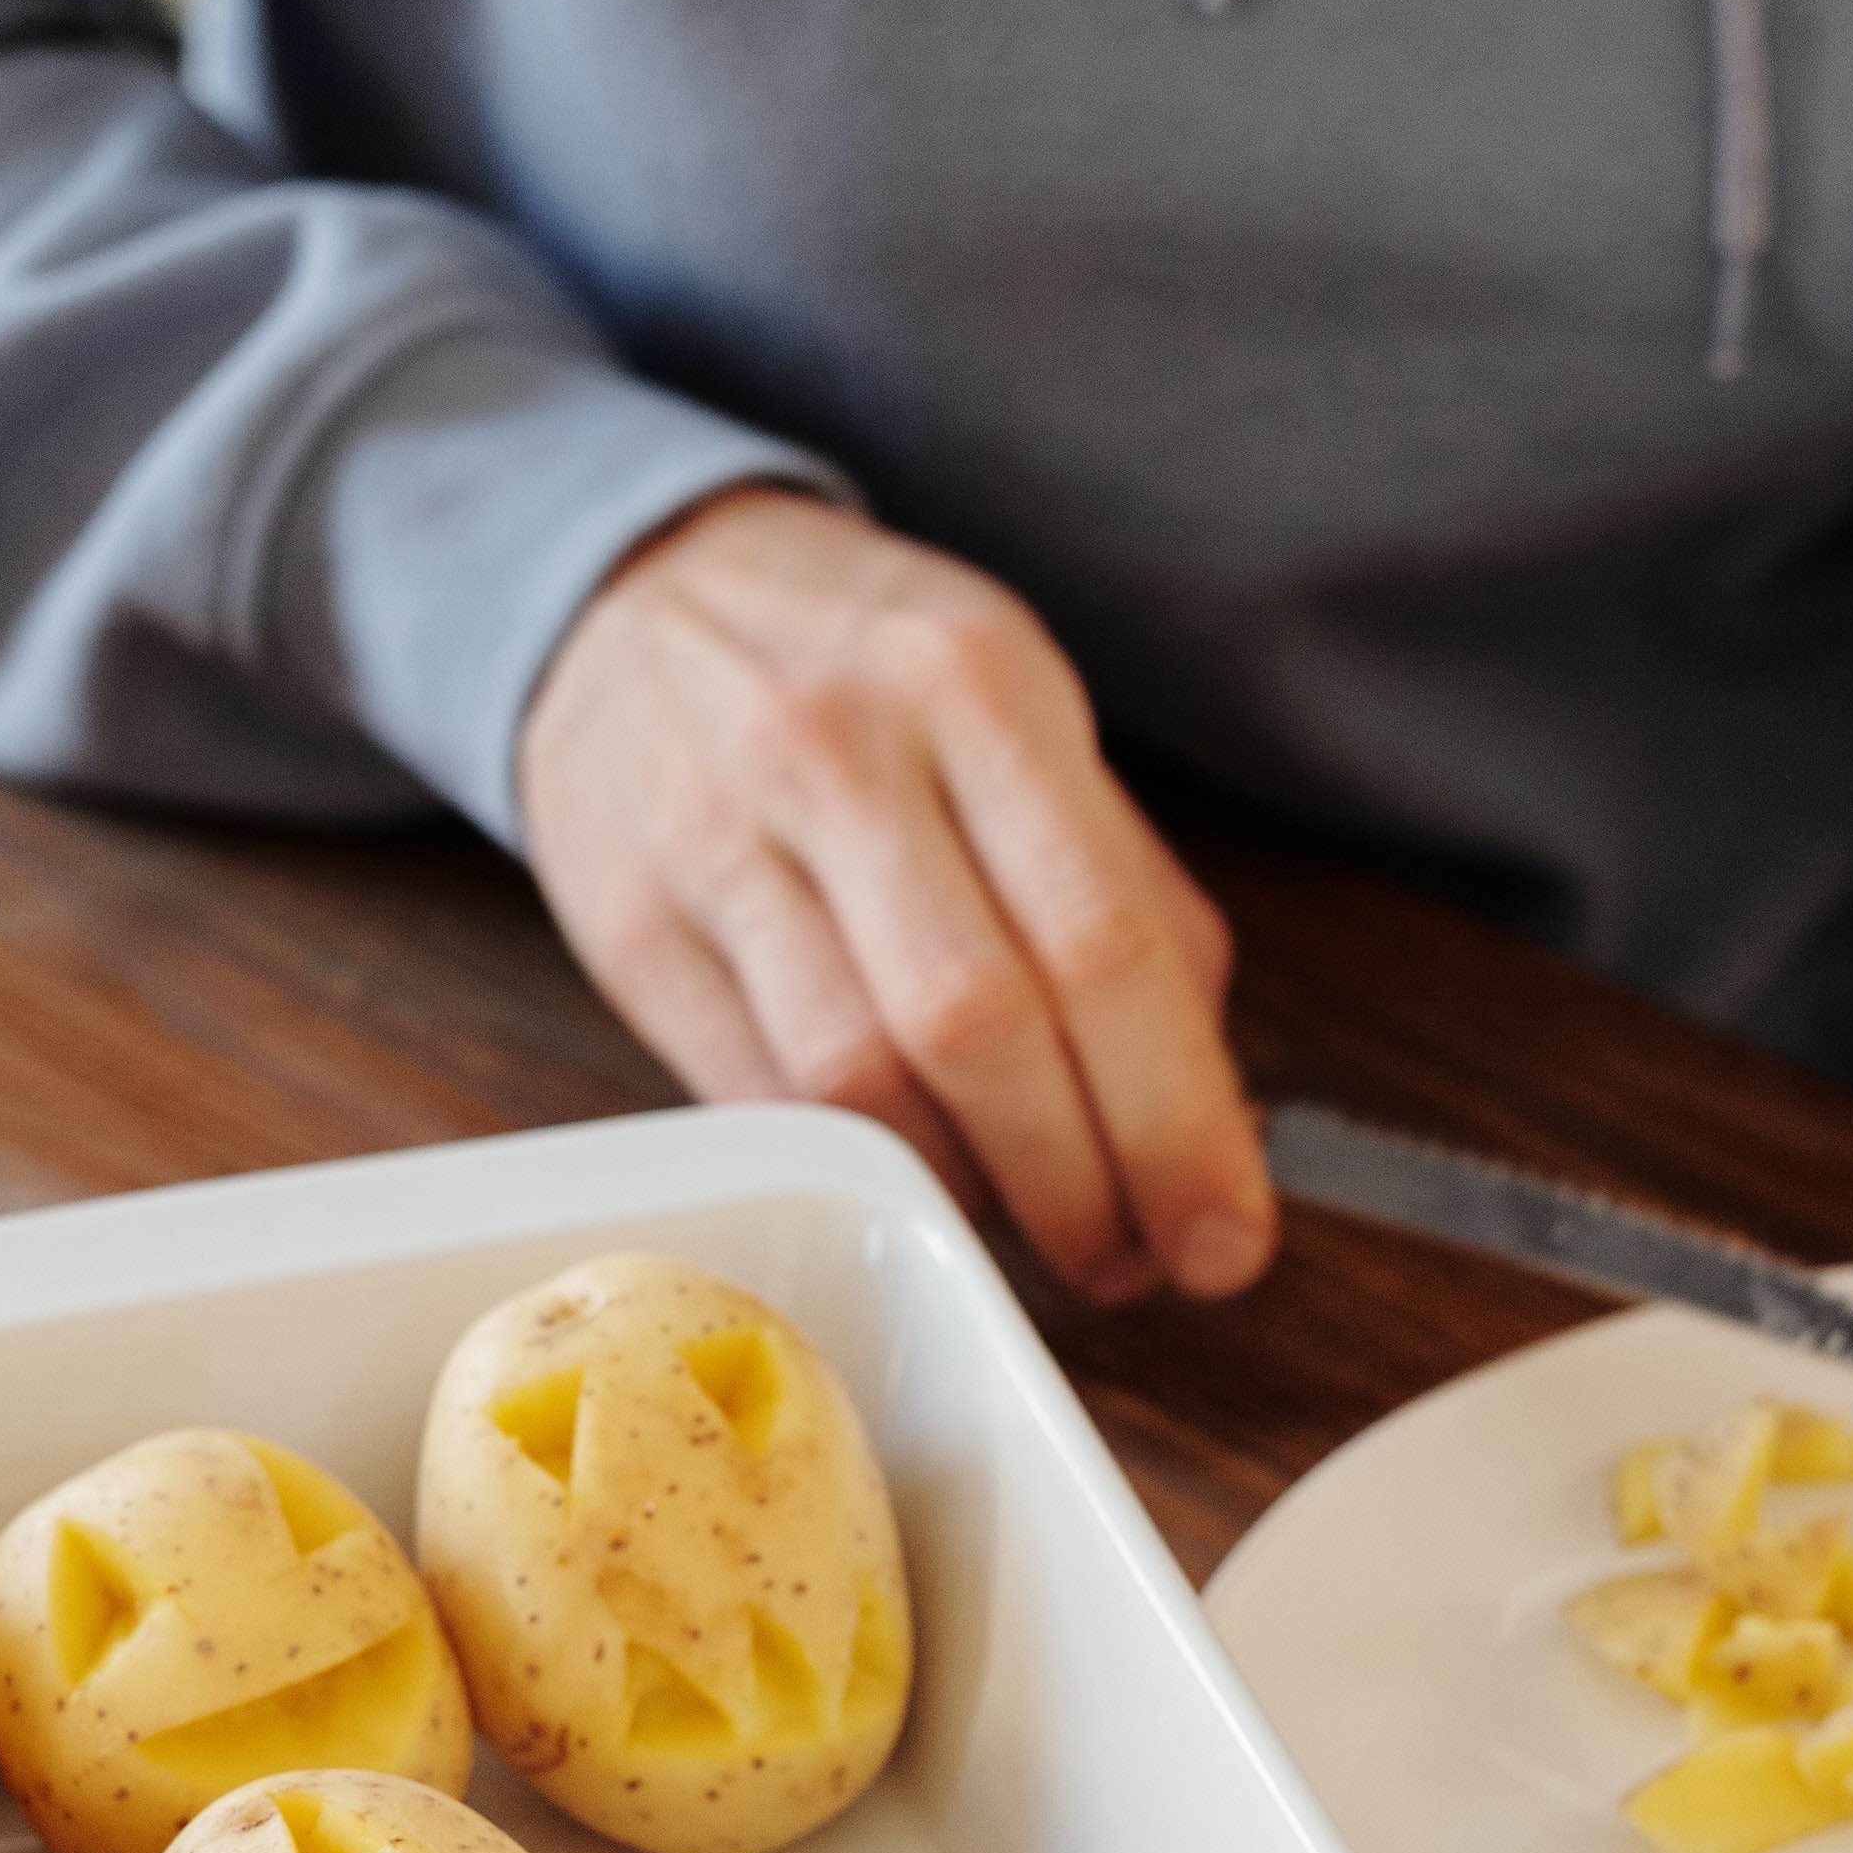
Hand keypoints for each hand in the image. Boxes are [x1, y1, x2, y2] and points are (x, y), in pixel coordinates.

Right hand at [516, 488, 1274, 1299]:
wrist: (636, 592)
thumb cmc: (867, 674)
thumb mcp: (1020, 715)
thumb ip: (1126, 893)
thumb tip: (1210, 1113)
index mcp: (979, 686)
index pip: (1103, 942)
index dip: (1176, 1120)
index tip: (1225, 1237)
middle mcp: (838, 752)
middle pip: (982, 1028)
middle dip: (1081, 1185)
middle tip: (1131, 1260)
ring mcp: (716, 841)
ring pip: (859, 1083)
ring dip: (968, 1195)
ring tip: (1027, 1223)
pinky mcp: (627, 928)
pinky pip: (759, 1097)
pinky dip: (858, 1164)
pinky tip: (915, 1173)